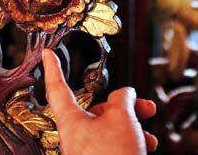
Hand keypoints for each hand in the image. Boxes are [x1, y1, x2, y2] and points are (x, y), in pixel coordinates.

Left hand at [42, 49, 157, 154]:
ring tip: (150, 135)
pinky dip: (130, 142)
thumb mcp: (121, 118)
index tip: (47, 53)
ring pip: (108, 129)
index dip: (53, 68)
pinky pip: (112, 146)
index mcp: (71, 120)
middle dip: (123, 106)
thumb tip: (125, 94)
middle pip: (96, 110)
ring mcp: (85, 152)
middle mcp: (75, 136)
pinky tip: (147, 146)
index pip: (58, 87)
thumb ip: (122, 99)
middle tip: (144, 105)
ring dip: (132, 126)